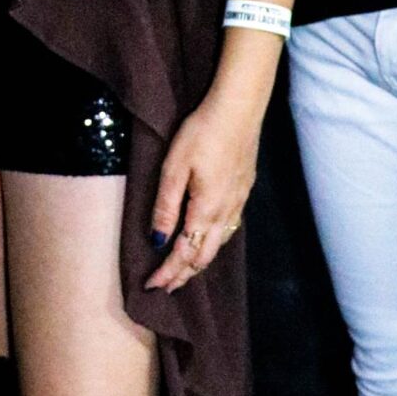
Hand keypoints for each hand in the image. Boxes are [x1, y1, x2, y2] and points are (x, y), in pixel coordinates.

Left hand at [145, 91, 258, 292]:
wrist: (239, 108)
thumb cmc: (202, 132)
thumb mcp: (174, 168)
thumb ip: (166, 206)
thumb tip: (157, 239)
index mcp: (206, 209)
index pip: (184, 253)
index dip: (168, 272)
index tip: (152, 286)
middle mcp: (226, 211)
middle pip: (204, 256)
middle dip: (184, 275)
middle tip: (167, 287)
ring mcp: (239, 201)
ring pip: (219, 244)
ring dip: (200, 261)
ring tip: (185, 270)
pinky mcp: (244, 189)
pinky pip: (229, 228)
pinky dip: (214, 243)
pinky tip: (207, 238)